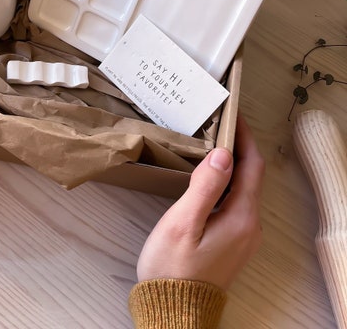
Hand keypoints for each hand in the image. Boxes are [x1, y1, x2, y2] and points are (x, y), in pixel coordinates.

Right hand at [136, 114, 264, 289]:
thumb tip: (223, 154)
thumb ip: (205, 188)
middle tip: (218, 124)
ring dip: (232, 165)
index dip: (245, 138)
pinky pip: (236, 203)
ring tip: (211, 144)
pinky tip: (207, 178)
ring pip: (243, 190)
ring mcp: (243, 236)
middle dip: (239, 148)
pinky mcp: (232, 243)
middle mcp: (250, 226)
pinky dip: (226, 183)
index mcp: (241, 218)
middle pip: (251, 177)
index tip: (233, 115)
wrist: (174, 310)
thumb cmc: (173, 266)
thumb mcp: (183, 223)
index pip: (252, 167)